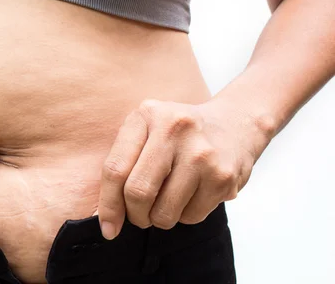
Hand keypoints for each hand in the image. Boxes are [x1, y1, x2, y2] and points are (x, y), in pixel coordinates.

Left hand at [96, 98, 274, 238]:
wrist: (236, 123)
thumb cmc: (178, 133)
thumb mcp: (147, 130)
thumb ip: (124, 162)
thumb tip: (107, 220)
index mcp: (147, 115)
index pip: (115, 169)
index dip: (108, 205)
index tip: (107, 228)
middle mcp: (174, 130)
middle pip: (138, 193)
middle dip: (135, 215)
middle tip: (140, 216)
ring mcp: (201, 154)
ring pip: (164, 212)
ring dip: (160, 218)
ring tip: (168, 200)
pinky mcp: (223, 176)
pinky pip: (191, 216)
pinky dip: (185, 215)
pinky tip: (192, 194)